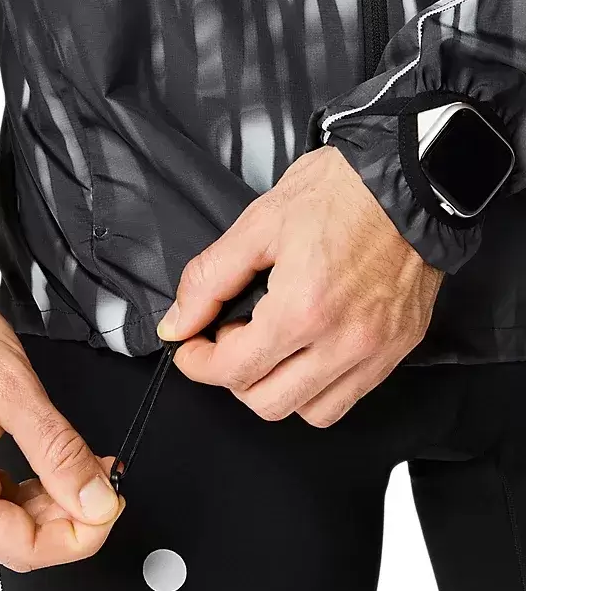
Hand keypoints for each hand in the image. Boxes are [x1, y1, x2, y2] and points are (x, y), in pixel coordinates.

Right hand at [0, 312, 123, 571]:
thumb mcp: (14, 391)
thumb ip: (59, 453)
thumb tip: (96, 501)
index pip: (22, 548)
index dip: (77, 537)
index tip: (109, 506)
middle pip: (12, 540)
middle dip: (68, 518)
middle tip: (104, 481)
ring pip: (1, 522)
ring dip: (48, 503)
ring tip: (82, 467)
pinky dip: (23, 489)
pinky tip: (48, 466)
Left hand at [158, 145, 442, 426]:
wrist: (414, 178)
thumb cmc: (342, 191)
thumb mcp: (259, 223)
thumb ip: (210, 280)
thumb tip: (177, 325)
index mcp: (303, 309)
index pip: (233, 370)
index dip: (197, 362)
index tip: (190, 345)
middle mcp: (344, 342)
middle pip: (267, 403)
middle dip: (234, 376)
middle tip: (231, 337)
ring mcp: (376, 351)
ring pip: (310, 412)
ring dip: (278, 388)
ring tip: (273, 345)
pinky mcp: (399, 349)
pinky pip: (349, 397)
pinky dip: (318, 387)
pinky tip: (307, 349)